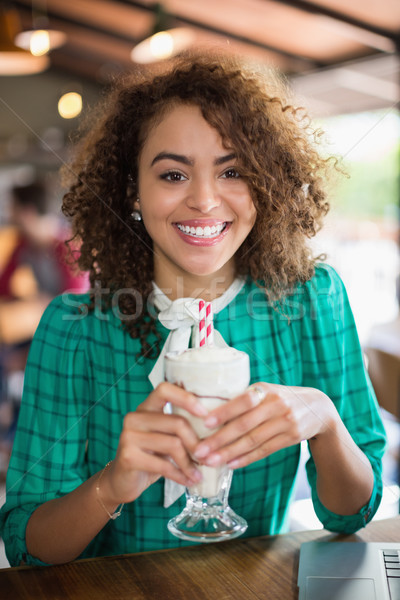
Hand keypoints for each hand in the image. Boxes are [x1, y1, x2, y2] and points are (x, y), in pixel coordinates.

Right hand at [101, 382, 206, 504]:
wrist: (122, 481)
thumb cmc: (150, 456)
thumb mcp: (164, 437)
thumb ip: (180, 427)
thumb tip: (216, 424)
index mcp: (145, 407)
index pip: (165, 390)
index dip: (186, 398)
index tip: (205, 414)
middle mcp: (135, 417)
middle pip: (176, 422)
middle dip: (196, 442)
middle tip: (208, 457)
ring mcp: (129, 436)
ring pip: (173, 444)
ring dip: (190, 463)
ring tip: (199, 473)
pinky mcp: (128, 457)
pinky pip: (163, 465)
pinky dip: (180, 475)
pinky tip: (189, 481)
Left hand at [193, 383, 337, 468]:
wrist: (318, 408)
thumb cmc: (281, 398)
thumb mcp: (267, 391)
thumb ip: (245, 398)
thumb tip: (208, 409)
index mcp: (265, 390)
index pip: (243, 400)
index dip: (224, 412)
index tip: (204, 423)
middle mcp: (276, 405)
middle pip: (245, 425)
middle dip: (220, 439)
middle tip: (199, 450)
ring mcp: (285, 422)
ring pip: (253, 441)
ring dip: (229, 453)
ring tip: (210, 461)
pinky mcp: (291, 437)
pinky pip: (264, 450)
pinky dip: (246, 458)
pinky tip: (230, 464)